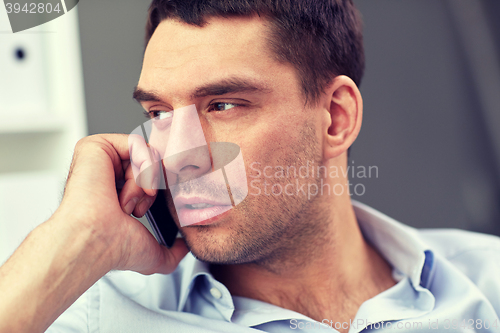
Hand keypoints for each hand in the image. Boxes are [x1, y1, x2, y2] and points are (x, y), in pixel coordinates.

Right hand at [56, 133, 187, 273]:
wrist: (96, 240)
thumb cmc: (115, 248)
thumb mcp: (152, 254)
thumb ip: (173, 252)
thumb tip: (184, 248)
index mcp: (116, 194)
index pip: (150, 176)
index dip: (160, 186)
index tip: (155, 202)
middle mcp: (107, 175)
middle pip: (151, 162)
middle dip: (154, 184)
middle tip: (141, 205)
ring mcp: (100, 160)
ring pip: (146, 153)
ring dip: (147, 178)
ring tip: (130, 201)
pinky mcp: (95, 147)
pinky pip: (136, 143)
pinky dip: (143, 165)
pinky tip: (131, 187)